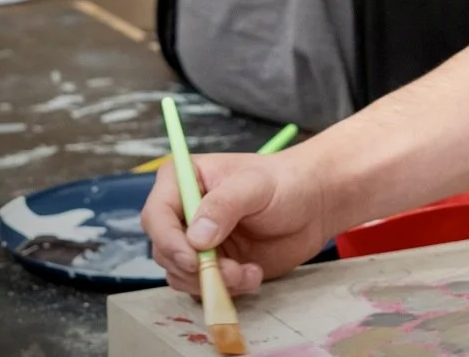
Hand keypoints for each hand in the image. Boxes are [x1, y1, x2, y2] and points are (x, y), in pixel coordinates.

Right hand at [141, 150, 330, 296]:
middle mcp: (184, 211)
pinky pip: (203, 287)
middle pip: (164, 250)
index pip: (156, 213)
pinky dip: (225, 289)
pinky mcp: (212, 265)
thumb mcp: (255, 185)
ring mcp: (197, 241)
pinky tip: (253, 274)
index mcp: (185, 179)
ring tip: (247, 272)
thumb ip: (224, 206)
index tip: (192, 258)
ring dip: (213, 281)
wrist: (312, 205)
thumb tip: (196, 236)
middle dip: (196, 266)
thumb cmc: (285, 182)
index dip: (167, 239)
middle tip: (230, 270)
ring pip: (181, 274)